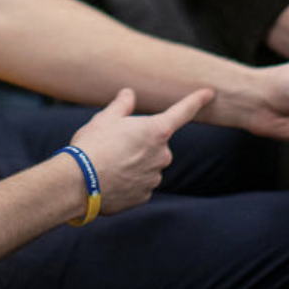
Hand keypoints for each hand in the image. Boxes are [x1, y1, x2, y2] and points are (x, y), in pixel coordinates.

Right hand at [68, 87, 213, 216]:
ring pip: (148, 164)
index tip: (209, 93)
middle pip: (156, 143)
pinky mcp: (145, 196)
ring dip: (134, 162)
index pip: (182, 112)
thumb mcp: (105, 118)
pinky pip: (140, 183)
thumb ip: (122, 105)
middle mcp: (162, 155)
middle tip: (115, 143)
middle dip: (140, 142)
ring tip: (108, 163)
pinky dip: (129, 180)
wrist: (80, 183)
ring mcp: (155, 177)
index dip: (196, 100)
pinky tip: (110, 179)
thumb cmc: (93, 146)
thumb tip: (129, 94)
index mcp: (156, 131)